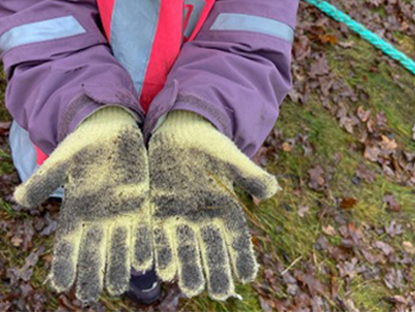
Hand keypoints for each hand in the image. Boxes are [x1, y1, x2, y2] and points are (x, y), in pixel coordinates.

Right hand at [13, 107, 151, 302]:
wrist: (111, 130)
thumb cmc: (81, 146)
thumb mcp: (60, 162)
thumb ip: (42, 182)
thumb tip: (17, 199)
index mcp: (74, 211)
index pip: (66, 243)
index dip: (63, 263)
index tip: (59, 283)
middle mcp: (97, 219)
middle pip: (92, 252)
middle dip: (89, 274)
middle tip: (87, 298)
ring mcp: (120, 214)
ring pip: (118, 247)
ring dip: (118, 267)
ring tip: (117, 287)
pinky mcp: (141, 206)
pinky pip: (142, 231)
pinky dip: (142, 246)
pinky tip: (145, 263)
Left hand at [148, 111, 278, 299]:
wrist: (178, 133)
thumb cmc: (209, 145)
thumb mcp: (230, 158)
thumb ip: (249, 174)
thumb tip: (271, 190)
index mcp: (225, 208)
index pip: (236, 238)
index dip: (242, 255)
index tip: (248, 276)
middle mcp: (203, 218)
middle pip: (210, 250)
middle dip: (214, 272)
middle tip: (218, 294)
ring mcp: (179, 217)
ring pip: (185, 248)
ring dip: (187, 268)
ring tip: (190, 289)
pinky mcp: (156, 211)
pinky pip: (158, 235)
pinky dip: (161, 251)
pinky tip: (161, 269)